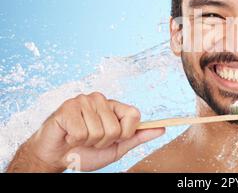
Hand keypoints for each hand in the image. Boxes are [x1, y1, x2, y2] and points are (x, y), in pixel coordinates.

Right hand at [8, 92, 164, 171]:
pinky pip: (81, 132)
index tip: (114, 138)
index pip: (135, 114)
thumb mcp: (117, 147)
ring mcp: (84, 100)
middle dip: (103, 142)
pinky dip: (75, 140)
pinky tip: (69, 135)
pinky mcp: (68, 107)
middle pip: (115, 128)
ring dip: (88, 142)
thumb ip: (138, 136)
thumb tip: (162, 129)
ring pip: (98, 131)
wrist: (58, 156)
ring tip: (79, 138)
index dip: (125, 133)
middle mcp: (101, 99)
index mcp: (114, 106)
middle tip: (91, 140)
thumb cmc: (86, 151)